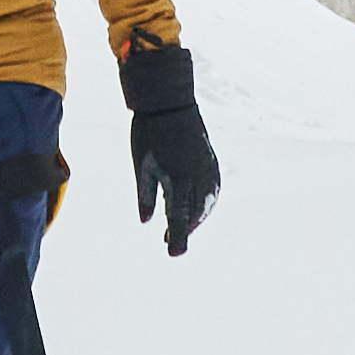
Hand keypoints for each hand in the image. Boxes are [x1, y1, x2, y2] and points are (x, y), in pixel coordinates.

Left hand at [116, 39, 219, 256]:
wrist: (170, 100)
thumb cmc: (150, 132)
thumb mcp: (142, 165)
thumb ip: (145, 196)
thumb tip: (147, 222)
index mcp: (177, 179)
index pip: (179, 218)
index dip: (177, 239)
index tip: (173, 254)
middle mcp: (197, 176)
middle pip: (195, 214)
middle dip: (184, 230)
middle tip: (170, 241)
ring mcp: (207, 168)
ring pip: (207, 203)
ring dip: (197, 218)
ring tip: (182, 226)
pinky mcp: (211, 160)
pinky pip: (213, 189)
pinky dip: (206, 202)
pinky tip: (198, 207)